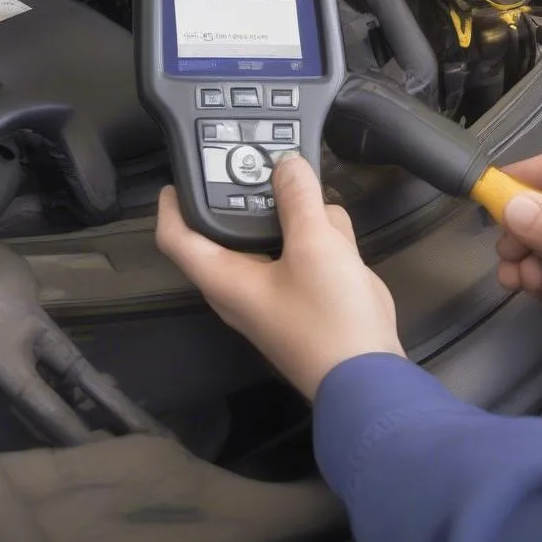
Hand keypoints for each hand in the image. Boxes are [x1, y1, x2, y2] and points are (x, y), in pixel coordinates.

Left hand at [156, 154, 404, 398]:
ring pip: (275, 236)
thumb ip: (298, 200)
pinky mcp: (307, 296)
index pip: (176, 237)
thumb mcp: (314, 246)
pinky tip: (340, 233)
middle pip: (232, 229)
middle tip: (263, 162)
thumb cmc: (328, 316)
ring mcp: (277, 291)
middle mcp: (242, 284)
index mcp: (223, 277)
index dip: (170, 204)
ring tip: (313, 194)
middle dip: (251, 198)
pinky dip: (322, 239)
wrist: (371, 378)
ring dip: (298, 218)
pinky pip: (305, 254)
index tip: (177, 176)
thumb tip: (286, 163)